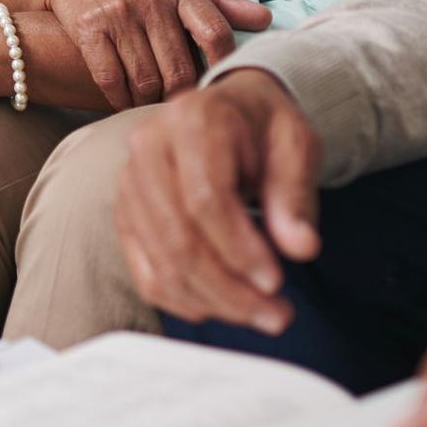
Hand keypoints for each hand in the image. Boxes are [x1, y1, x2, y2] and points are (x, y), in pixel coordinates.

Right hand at [36, 0, 271, 108]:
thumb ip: (220, 2)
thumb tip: (265, 19)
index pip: (214, 32)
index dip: (221, 66)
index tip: (219, 87)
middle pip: (178, 66)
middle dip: (181, 95)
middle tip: (183, 110)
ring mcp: (119, 11)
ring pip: (144, 78)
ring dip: (149, 101)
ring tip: (153, 108)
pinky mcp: (89, 26)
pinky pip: (110, 77)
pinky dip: (119, 98)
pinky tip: (123, 102)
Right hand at [115, 68, 319, 332]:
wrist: (231, 110)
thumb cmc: (264, 128)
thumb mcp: (295, 146)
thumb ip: (295, 195)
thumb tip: (301, 248)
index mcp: (192, 120)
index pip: (205, 198)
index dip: (239, 249)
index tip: (275, 282)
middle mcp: (149, 148)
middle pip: (178, 237)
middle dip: (229, 289)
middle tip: (275, 316)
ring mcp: (130, 183)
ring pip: (162, 261)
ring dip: (212, 301)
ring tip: (260, 315)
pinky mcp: (126, 214)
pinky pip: (145, 272)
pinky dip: (183, 300)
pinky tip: (220, 307)